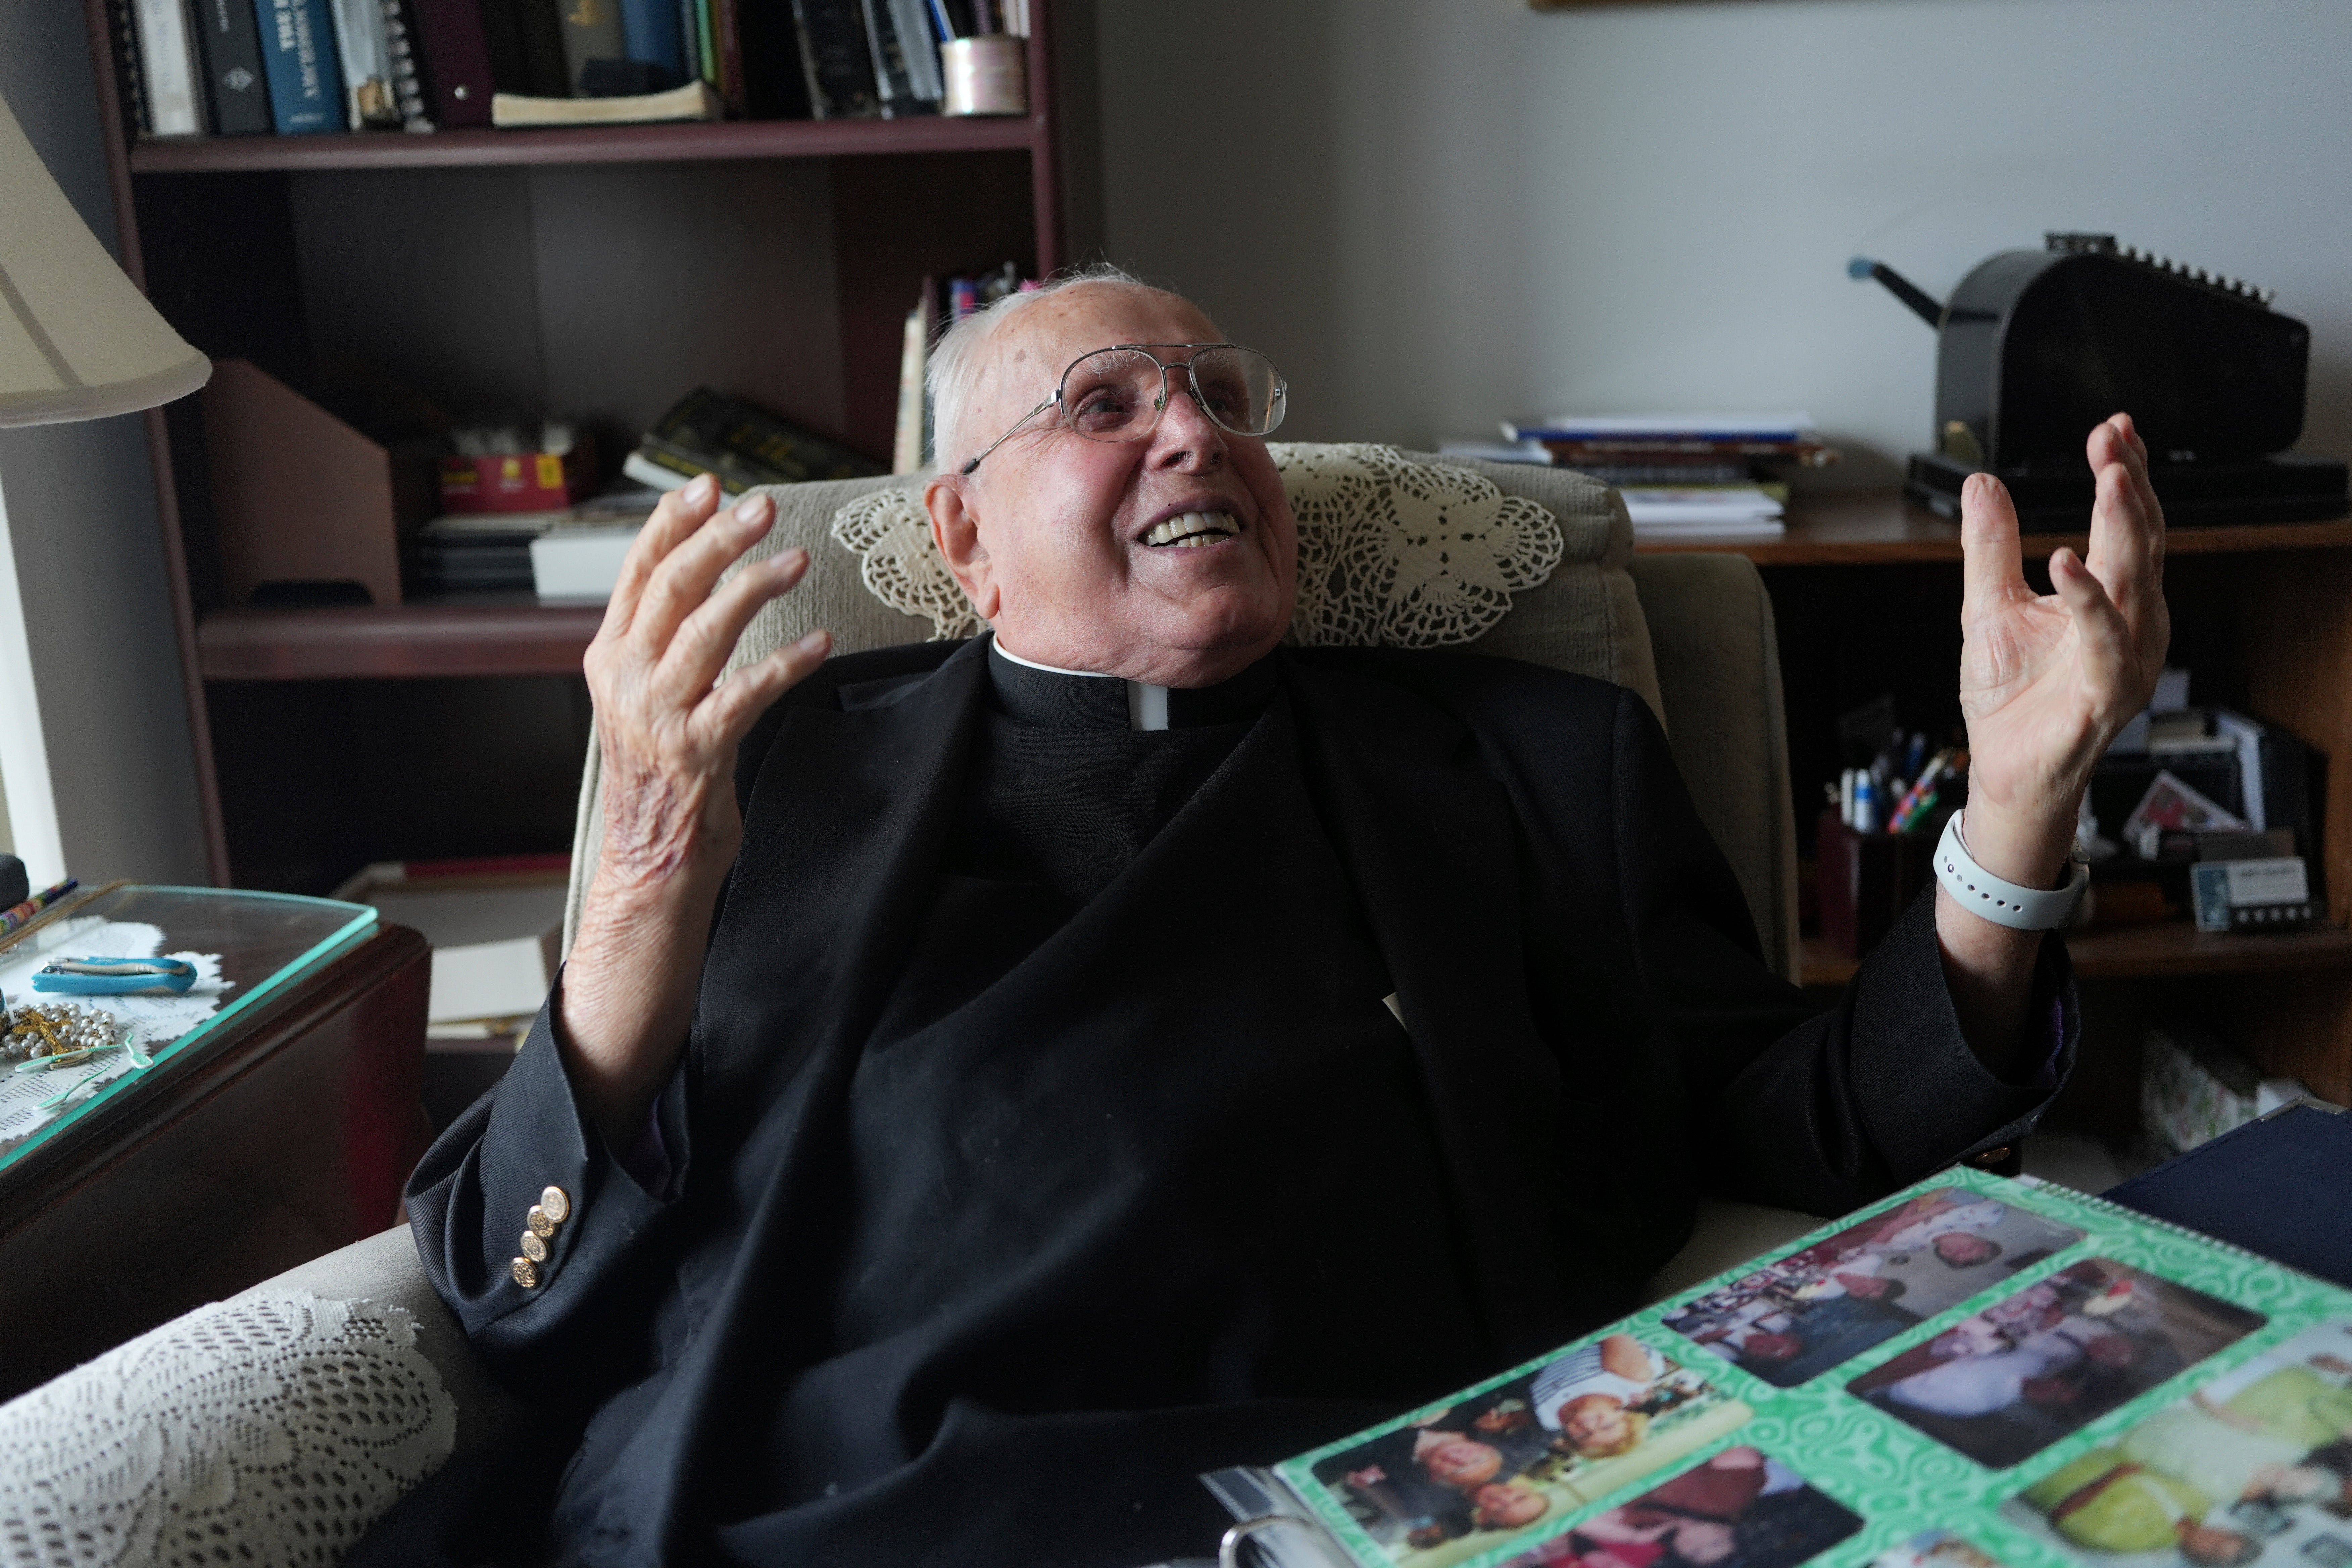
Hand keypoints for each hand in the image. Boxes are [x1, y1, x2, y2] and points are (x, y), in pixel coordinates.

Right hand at [581, 475, 828, 896]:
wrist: (649, 857)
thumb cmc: (661, 771)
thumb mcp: (643, 695)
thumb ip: (660, 639)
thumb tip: (695, 571)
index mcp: (611, 655)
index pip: (638, 572)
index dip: (673, 524)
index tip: (709, 487)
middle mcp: (627, 678)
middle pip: (672, 587)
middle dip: (719, 539)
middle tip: (763, 506)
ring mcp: (659, 715)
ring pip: (707, 630)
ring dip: (756, 587)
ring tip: (797, 560)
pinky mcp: (698, 750)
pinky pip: (747, 692)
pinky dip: (787, 663)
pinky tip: (820, 641)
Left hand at [1956, 415, 2170, 889]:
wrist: (2003, 765)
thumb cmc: (2008, 695)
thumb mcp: (1986, 604)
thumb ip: (1990, 545)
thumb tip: (1982, 483)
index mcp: (2110, 597)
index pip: (2126, 524)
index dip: (2124, 474)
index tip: (2112, 430)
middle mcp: (2131, 622)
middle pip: (2141, 541)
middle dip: (2129, 485)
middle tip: (2114, 440)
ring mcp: (2127, 656)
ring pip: (2135, 580)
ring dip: (2124, 527)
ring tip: (2110, 479)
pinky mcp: (2108, 691)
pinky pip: (2105, 639)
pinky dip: (2089, 599)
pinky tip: (2067, 561)